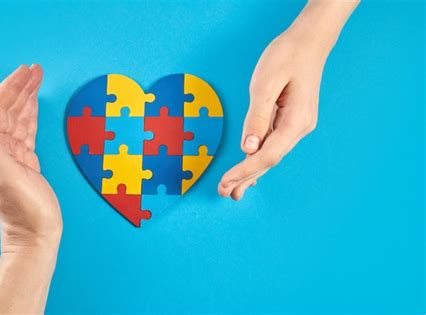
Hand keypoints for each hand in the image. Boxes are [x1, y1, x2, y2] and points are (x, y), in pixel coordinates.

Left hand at [0, 65, 61, 251]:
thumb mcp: (4, 178)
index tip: (25, 71)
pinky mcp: (28, 161)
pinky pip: (28, 131)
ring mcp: (14, 155)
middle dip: (22, 88)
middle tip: (36, 70)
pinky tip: (35, 107)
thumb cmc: (22, 210)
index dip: (10, 88)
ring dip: (28, 98)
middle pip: (10, 110)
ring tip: (38, 80)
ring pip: (20, 118)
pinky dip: (32, 116)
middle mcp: (0, 149)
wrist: (35, 233)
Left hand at [218, 0, 358, 199]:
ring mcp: (297, 125)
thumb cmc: (287, 56)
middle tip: (224, 193)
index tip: (225, 182)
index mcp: (295, 121)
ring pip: (271, 154)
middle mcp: (299, 128)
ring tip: (233, 190)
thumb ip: (257, 117)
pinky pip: (273, 144)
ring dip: (251, 172)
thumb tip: (248, 148)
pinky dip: (258, 158)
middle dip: (246, 178)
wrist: (309, 41)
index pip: (267, 155)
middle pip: (269, 160)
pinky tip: (250, 170)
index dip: (245, 171)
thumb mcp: (265, 83)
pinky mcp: (291, 120)